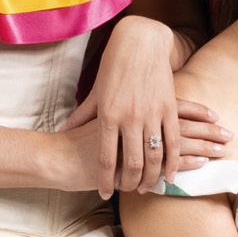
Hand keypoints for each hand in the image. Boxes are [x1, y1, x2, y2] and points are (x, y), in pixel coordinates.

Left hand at [59, 17, 229, 198]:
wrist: (140, 43)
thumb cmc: (114, 66)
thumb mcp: (96, 92)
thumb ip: (83, 114)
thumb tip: (64, 129)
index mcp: (108, 115)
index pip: (105, 157)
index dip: (105, 179)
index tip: (105, 193)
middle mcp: (129, 117)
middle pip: (131, 162)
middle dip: (130, 182)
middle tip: (129, 191)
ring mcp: (151, 113)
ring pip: (153, 155)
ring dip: (151, 176)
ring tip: (147, 186)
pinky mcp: (169, 108)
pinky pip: (173, 141)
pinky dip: (173, 162)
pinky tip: (171, 175)